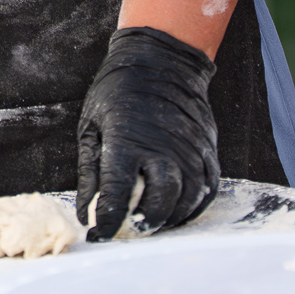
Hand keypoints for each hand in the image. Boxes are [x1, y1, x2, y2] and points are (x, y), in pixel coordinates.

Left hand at [77, 26, 218, 237]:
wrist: (162, 58)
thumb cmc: (118, 91)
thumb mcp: (92, 126)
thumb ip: (90, 173)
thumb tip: (86, 213)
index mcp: (127, 142)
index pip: (118, 195)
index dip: (107, 222)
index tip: (98, 234)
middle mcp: (163, 149)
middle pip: (159, 203)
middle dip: (143, 224)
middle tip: (130, 228)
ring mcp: (190, 150)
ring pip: (185, 201)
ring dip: (167, 219)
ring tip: (150, 221)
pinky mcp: (208, 150)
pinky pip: (206, 191)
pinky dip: (191, 207)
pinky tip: (175, 210)